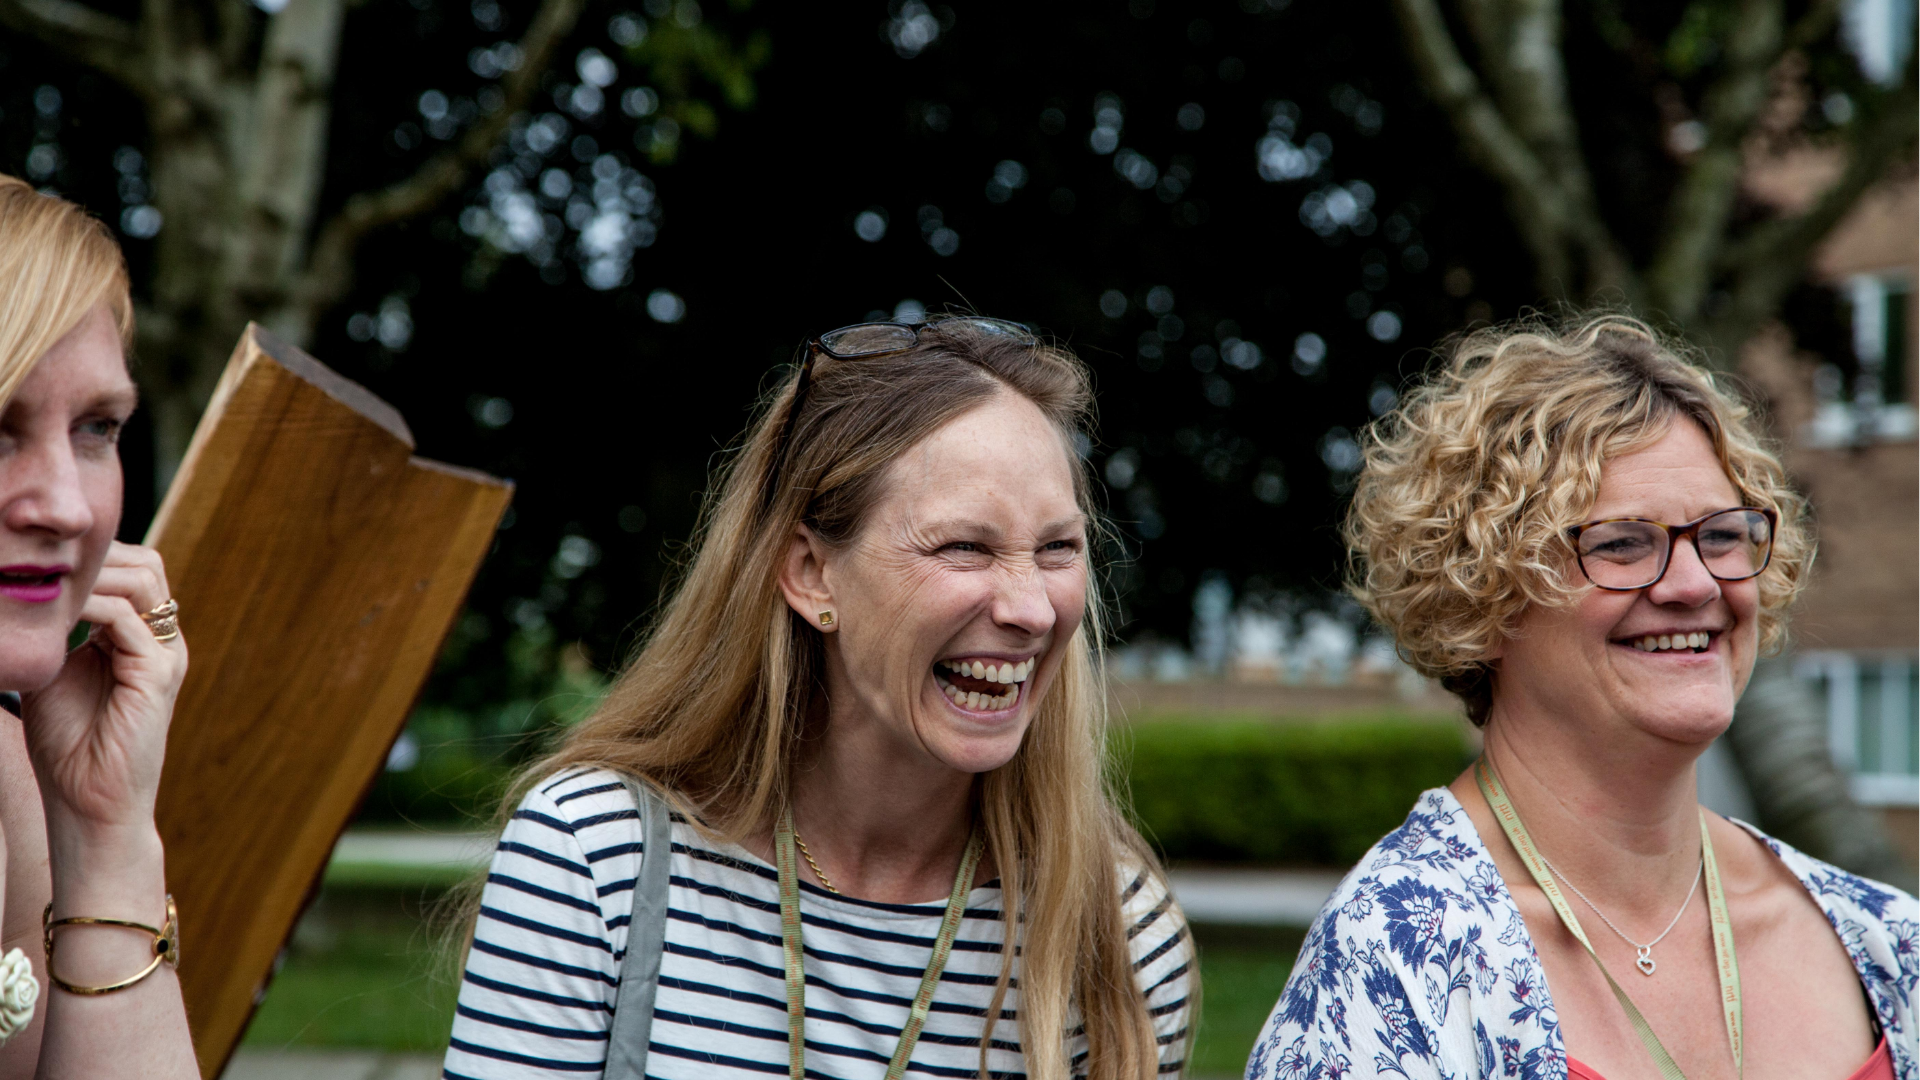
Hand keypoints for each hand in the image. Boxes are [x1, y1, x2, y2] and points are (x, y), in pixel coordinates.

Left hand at [19, 542, 185, 840]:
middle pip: (146, 564)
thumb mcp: (54, 670)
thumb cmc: (68, 744)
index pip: (130, 570)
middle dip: (98, 555)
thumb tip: (27, 590)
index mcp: (139, 639)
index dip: (92, 558)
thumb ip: (56, 631)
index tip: (40, 560)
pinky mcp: (160, 675)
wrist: (87, 800)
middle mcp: (160, 641)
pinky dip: (91, 608)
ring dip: (94, 575)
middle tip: (47, 564)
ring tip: (50, 586)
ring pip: (144, 580)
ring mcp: (165, 656)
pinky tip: (57, 617)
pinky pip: (130, 620)